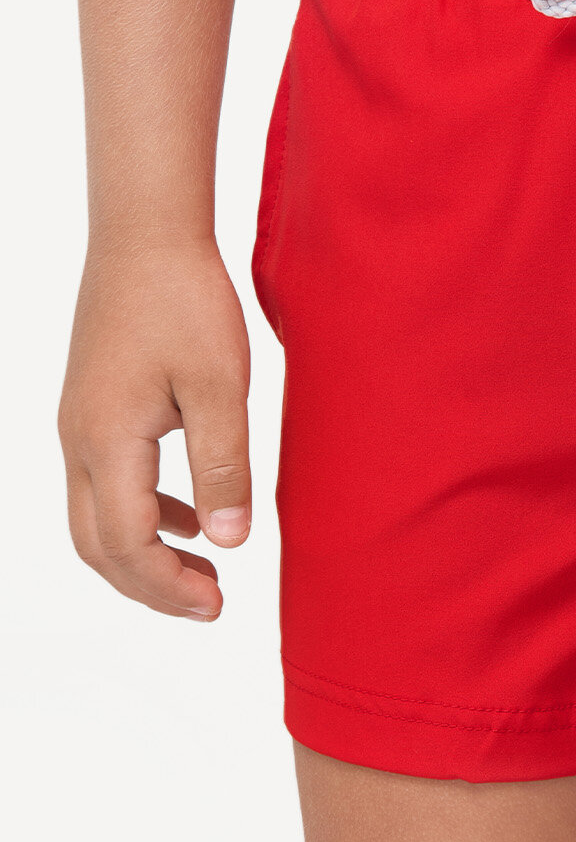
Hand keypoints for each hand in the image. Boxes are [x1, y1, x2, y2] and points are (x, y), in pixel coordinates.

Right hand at [59, 238, 251, 619]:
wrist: (145, 235)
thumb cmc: (185, 302)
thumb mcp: (221, 388)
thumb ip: (224, 468)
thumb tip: (229, 542)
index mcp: (108, 442)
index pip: (127, 544)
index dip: (169, 586)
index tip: (218, 604)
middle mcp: (79, 440)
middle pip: (98, 545)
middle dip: (150, 586)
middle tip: (210, 607)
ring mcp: (79, 424)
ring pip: (96, 517)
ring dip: (145, 554)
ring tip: (205, 573)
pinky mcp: (93, 407)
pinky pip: (106, 483)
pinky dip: (145, 513)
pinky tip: (193, 516)